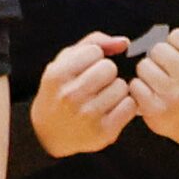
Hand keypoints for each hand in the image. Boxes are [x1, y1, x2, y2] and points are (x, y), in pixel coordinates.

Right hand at [30, 33, 134, 158]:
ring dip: (115, 90)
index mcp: (56, 76)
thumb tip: (124, 42)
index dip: (93, 59)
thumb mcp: (65, 62)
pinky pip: (130, 105)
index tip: (83, 70)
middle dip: (105, 74)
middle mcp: (69, 97)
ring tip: (100, 99)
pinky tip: (109, 111)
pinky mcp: (103, 132)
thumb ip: (94, 42)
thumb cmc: (61, 91)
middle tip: (94, 85)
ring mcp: (86, 116)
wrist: (48, 135)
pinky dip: (124, 106)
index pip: (94, 51)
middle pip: (109, 68)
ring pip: (122, 86)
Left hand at [130, 22, 178, 146]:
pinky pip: (134, 85)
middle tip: (168, 68)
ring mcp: (175, 95)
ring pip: (144, 65)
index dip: (175, 44)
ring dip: (147, 71)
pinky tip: (150, 93)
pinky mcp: (155, 109)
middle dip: (160, 56)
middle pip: (158, 49)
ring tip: (159, 80)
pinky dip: (139, 87)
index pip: (177, 35)